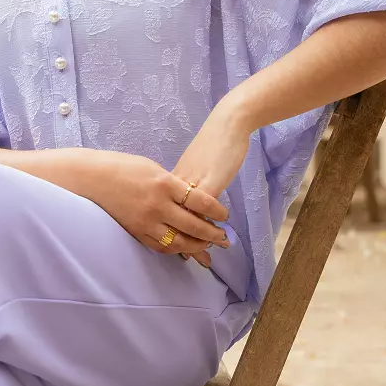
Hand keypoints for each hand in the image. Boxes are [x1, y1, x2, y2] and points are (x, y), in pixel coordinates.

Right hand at [76, 151, 231, 268]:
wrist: (92, 178)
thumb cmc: (123, 167)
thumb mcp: (154, 168)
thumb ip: (174, 184)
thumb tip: (191, 199)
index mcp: (165, 183)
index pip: (201, 202)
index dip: (217, 212)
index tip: (225, 215)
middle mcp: (158, 205)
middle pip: (194, 226)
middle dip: (213, 234)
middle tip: (224, 237)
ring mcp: (146, 221)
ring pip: (180, 242)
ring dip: (197, 246)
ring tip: (208, 246)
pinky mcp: (137, 232)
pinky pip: (162, 247)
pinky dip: (177, 249)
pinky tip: (185, 248)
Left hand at [171, 101, 251, 253]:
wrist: (225, 125)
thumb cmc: (207, 144)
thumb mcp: (187, 166)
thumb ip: (179, 185)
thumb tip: (179, 201)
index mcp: (163, 185)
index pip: (160, 218)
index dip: (171, 238)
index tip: (182, 253)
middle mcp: (169, 189)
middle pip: (172, 225)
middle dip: (187, 246)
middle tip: (200, 260)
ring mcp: (184, 187)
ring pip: (186, 222)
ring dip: (201, 239)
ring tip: (213, 251)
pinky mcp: (203, 184)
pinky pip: (202, 213)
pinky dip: (210, 225)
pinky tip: (220, 231)